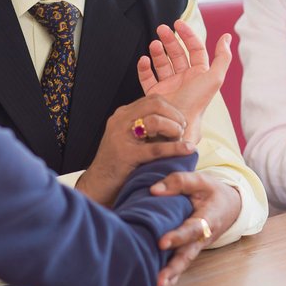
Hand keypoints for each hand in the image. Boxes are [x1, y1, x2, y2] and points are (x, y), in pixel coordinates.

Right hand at [77, 95, 195, 205]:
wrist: (98, 185)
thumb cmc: (119, 164)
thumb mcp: (130, 139)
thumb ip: (146, 128)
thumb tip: (177, 123)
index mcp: (122, 115)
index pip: (152, 100)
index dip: (171, 109)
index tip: (180, 122)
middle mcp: (120, 120)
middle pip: (155, 104)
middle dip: (175, 115)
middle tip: (182, 128)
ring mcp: (121, 136)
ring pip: (155, 121)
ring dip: (174, 128)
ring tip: (181, 138)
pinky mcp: (126, 155)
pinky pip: (156, 148)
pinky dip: (175, 148)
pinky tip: (188, 150)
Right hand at [137, 20, 231, 144]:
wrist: (178, 123)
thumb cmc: (197, 101)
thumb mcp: (215, 78)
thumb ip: (222, 57)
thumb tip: (227, 37)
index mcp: (199, 74)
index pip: (195, 49)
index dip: (187, 35)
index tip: (178, 23)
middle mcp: (184, 78)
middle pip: (177, 53)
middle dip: (170, 39)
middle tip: (161, 28)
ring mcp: (169, 85)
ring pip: (162, 63)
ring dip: (157, 51)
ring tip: (154, 44)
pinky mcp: (155, 94)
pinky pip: (147, 77)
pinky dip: (144, 68)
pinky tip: (143, 60)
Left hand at [149, 172, 241, 285]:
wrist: (231, 205)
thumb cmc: (213, 191)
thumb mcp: (202, 180)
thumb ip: (179, 182)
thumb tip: (154, 190)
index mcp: (208, 218)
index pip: (192, 229)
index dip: (179, 236)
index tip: (162, 243)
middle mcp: (204, 236)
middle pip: (188, 254)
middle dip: (174, 268)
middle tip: (159, 280)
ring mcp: (198, 246)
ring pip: (184, 262)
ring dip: (171, 277)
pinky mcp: (192, 249)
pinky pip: (182, 264)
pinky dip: (172, 277)